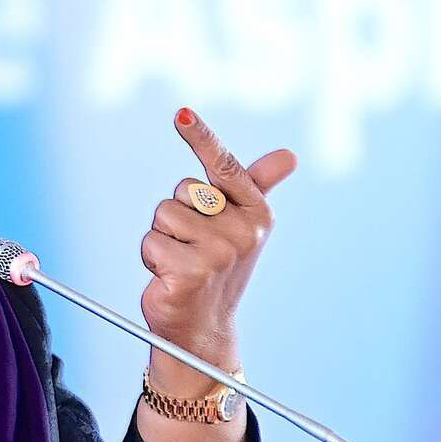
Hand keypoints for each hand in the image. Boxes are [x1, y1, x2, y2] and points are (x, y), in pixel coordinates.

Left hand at [139, 107, 295, 393]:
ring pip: (162, 215)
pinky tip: (170, 279)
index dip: (201, 137)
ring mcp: (218, 252)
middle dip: (177, 215)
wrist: (204, 328)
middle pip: (182, 190)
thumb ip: (256, 186)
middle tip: (193, 247)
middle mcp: (243, 230)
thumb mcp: (241, 226)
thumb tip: (290, 155)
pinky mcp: (190, 272)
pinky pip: (150, 242)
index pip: (225, 166)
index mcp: (256, 212)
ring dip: (162, 239)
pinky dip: (152, 259)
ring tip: (181, 263)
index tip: (181, 113)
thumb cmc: (218, 270)